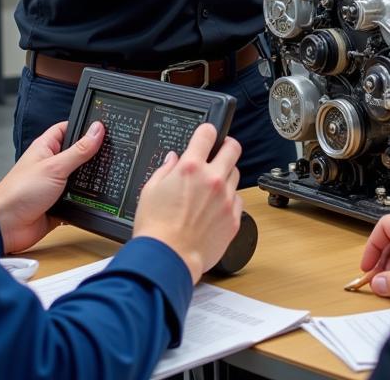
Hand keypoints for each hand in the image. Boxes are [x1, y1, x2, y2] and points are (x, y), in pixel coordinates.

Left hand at [0, 119, 104, 253]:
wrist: (6, 226)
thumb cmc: (19, 191)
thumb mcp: (55, 166)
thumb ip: (79, 149)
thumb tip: (97, 130)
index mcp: (47, 148)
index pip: (68, 128)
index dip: (84, 126)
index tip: (104, 126)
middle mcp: (52, 165)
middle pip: (78, 154)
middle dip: (92, 156)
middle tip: (111, 153)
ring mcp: (56, 185)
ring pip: (80, 178)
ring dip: (89, 181)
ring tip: (106, 176)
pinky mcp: (60, 204)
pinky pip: (79, 200)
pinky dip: (86, 201)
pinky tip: (96, 199)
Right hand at [133, 123, 242, 283]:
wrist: (168, 259)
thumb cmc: (156, 228)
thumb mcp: (150, 190)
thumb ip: (165, 170)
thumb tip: (173, 160)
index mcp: (191, 168)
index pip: (207, 134)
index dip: (207, 130)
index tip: (207, 133)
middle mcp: (212, 180)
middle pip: (233, 148)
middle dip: (227, 145)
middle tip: (221, 151)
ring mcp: (225, 199)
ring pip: (236, 174)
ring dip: (227, 175)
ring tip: (214, 185)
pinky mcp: (233, 218)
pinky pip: (238, 199)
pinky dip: (229, 199)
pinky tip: (217, 207)